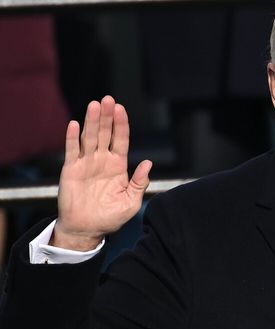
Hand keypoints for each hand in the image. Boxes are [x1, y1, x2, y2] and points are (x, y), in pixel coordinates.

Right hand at [53, 96, 151, 250]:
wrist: (87, 229)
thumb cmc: (110, 217)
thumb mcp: (131, 201)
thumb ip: (139, 182)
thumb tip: (148, 163)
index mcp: (118, 166)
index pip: (121, 140)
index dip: (121, 124)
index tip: (121, 109)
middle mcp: (102, 160)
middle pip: (105, 133)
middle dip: (107, 116)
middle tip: (108, 99)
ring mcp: (86, 163)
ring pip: (89, 138)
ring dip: (92, 121)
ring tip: (94, 105)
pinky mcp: (71, 170)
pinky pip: (72, 151)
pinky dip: (73, 138)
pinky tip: (75, 124)